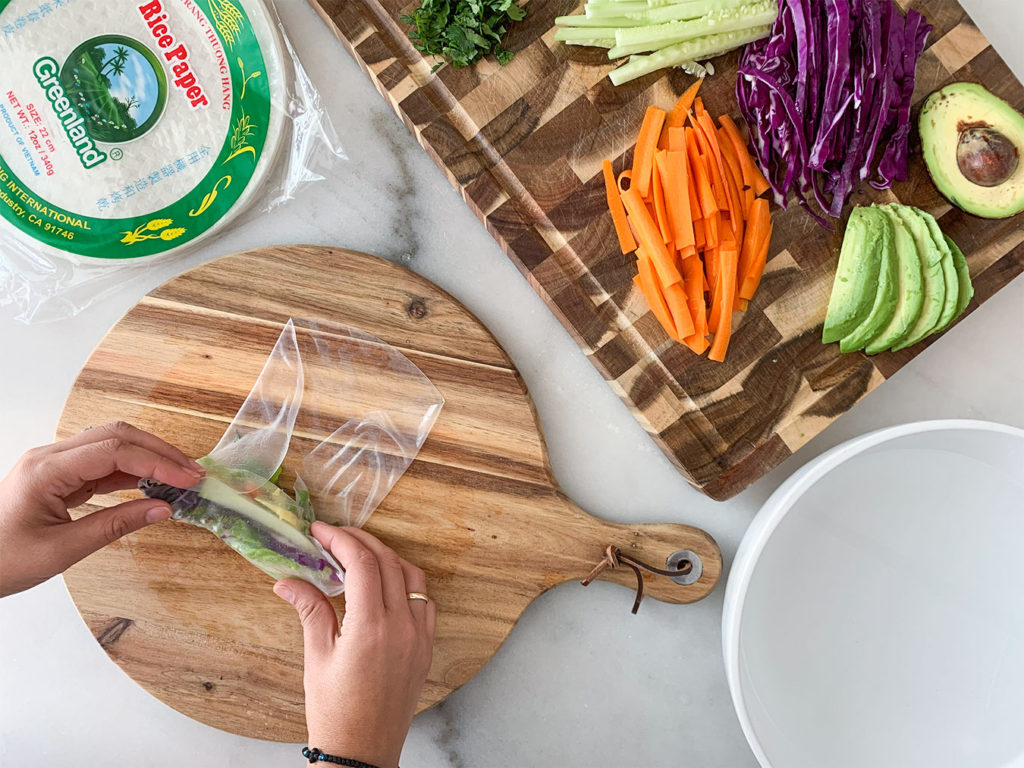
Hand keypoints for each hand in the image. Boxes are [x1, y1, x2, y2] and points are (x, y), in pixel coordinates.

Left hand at [0, 422, 202, 596]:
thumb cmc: (3, 561)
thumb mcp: (62, 550)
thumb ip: (116, 525)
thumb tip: (163, 509)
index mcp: (46, 470)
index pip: (116, 451)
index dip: (158, 462)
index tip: (188, 479)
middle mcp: (50, 457)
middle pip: (117, 436)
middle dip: (159, 451)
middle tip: (192, 473)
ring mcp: (53, 464)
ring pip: (111, 444)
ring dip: (148, 457)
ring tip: (179, 476)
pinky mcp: (58, 476)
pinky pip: (101, 463)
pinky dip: (132, 470)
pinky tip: (152, 484)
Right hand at [274, 523, 435, 767]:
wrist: (362, 752)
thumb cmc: (335, 711)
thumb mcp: (317, 658)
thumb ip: (309, 611)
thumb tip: (287, 580)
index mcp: (371, 628)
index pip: (361, 564)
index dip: (340, 540)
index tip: (320, 531)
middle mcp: (401, 627)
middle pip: (387, 562)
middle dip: (360, 541)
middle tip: (334, 537)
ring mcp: (419, 636)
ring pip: (411, 576)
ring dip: (386, 557)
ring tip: (358, 555)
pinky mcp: (426, 647)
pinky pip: (424, 602)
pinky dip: (407, 583)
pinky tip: (386, 586)